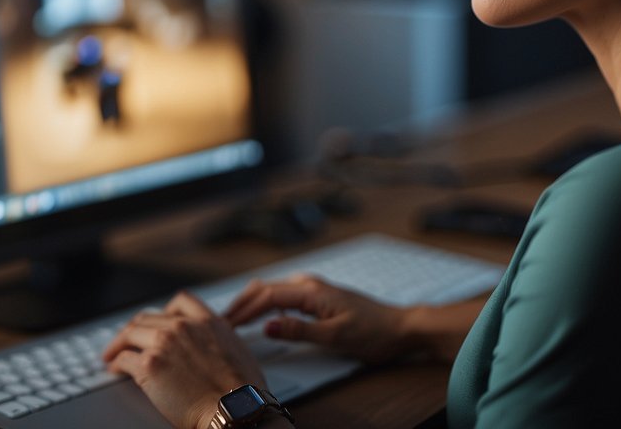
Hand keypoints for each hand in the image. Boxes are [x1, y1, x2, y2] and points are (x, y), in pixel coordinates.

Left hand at [103, 291, 265, 428]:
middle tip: (127, 339)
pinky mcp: (149, 365)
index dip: (164, 311)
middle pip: (149, 318)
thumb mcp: (237, 351)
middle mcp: (184, 327)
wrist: (234, 408)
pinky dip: (116, 363)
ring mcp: (164, 343)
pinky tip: (115, 369)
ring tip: (113, 354)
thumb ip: (219, 342)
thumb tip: (213, 352)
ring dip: (119, 344)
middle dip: (135, 329)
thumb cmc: (241, 392)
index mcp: (208, 321)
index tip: (156, 320)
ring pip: (131, 333)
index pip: (180, 302)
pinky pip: (124, 358)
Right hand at [224, 274, 408, 363]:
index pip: (267, 297)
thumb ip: (299, 330)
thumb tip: (267, 326)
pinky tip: (262, 314)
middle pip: (265, 288)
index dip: (243, 310)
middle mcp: (310, 284)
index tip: (225, 324)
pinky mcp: (318, 296)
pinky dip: (266, 302)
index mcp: (311, 291)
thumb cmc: (373, 332)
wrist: (399, 327)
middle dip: (241, 302)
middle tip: (220, 321)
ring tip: (234, 317)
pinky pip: (284, 295)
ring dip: (252, 301)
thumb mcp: (335, 336)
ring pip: (273, 289)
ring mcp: (314, 289)